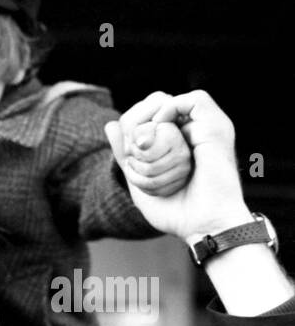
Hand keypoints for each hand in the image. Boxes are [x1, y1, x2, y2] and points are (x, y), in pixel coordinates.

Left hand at [105, 90, 249, 239]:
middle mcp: (191, 130)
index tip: (128, 154)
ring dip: (149, 121)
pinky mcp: (217, 127)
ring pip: (168, 101)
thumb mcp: (140, 182)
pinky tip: (162, 129)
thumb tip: (110, 125)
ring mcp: (206, 127)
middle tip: (134, 148)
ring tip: (146, 146)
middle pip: (154, 102)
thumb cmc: (177, 212)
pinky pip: (195, 99)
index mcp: (176, 142)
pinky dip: (172, 109)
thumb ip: (125, 155)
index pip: (146, 114)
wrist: (205, 225)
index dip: (130, 125)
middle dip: (134, 120)